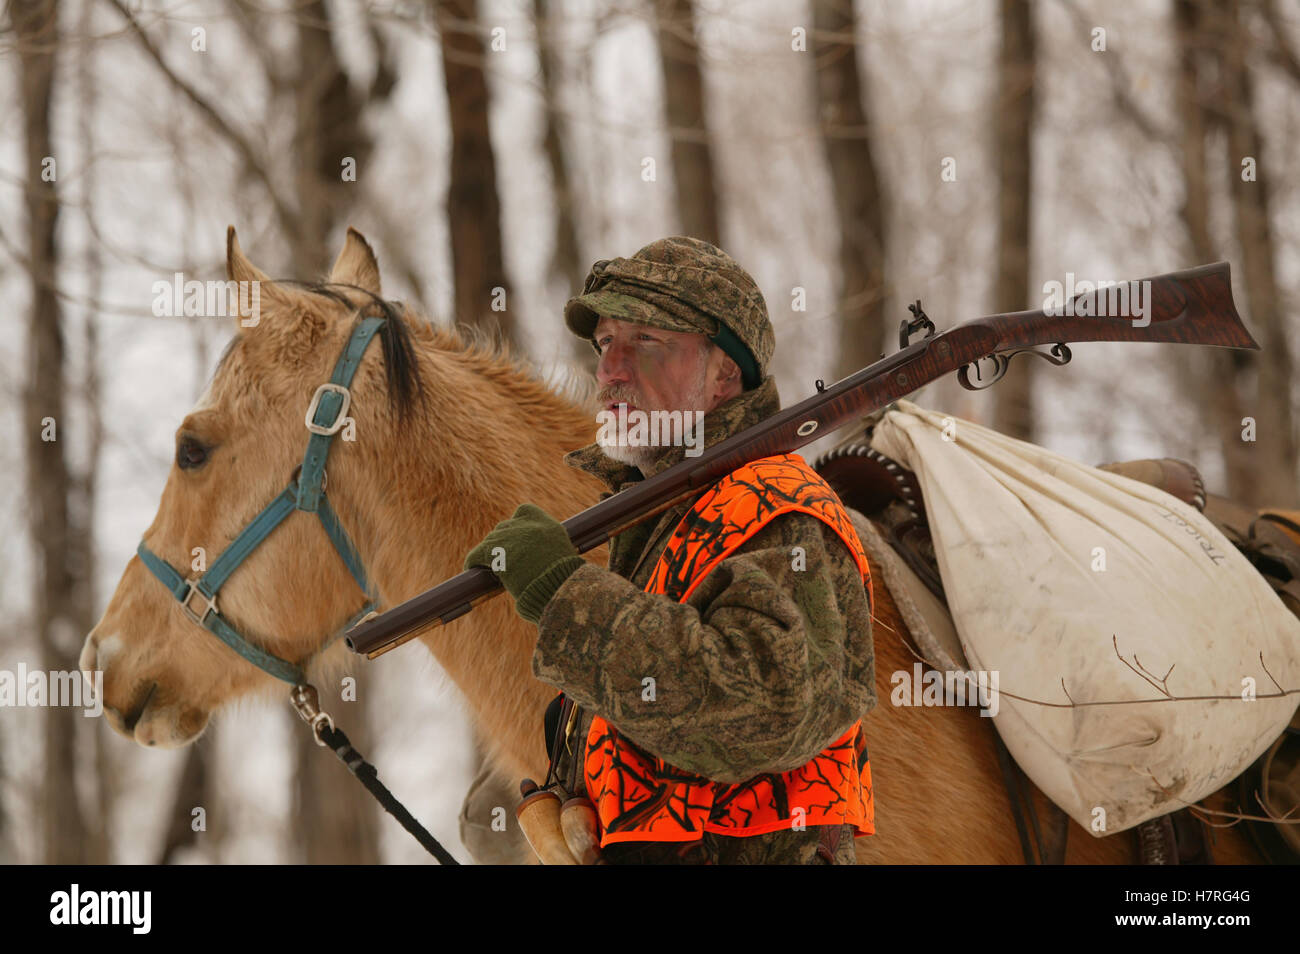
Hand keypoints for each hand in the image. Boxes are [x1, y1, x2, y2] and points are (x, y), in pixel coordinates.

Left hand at [463, 503, 584, 624]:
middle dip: (503, 541)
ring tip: (489, 565)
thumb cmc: (563, 581)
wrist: (558, 589)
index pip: (524, 511)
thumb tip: (536, 556)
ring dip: (489, 552)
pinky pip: (477, 554)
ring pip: (491, 540)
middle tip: (503, 558)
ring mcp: (511, 537)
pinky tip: (471, 567)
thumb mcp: (562, 556)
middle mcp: (527, 526)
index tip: (517, 536)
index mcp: (547, 525)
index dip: (518, 523)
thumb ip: (547, 547)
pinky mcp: (496, 551)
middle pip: (504, 527)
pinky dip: (473, 560)